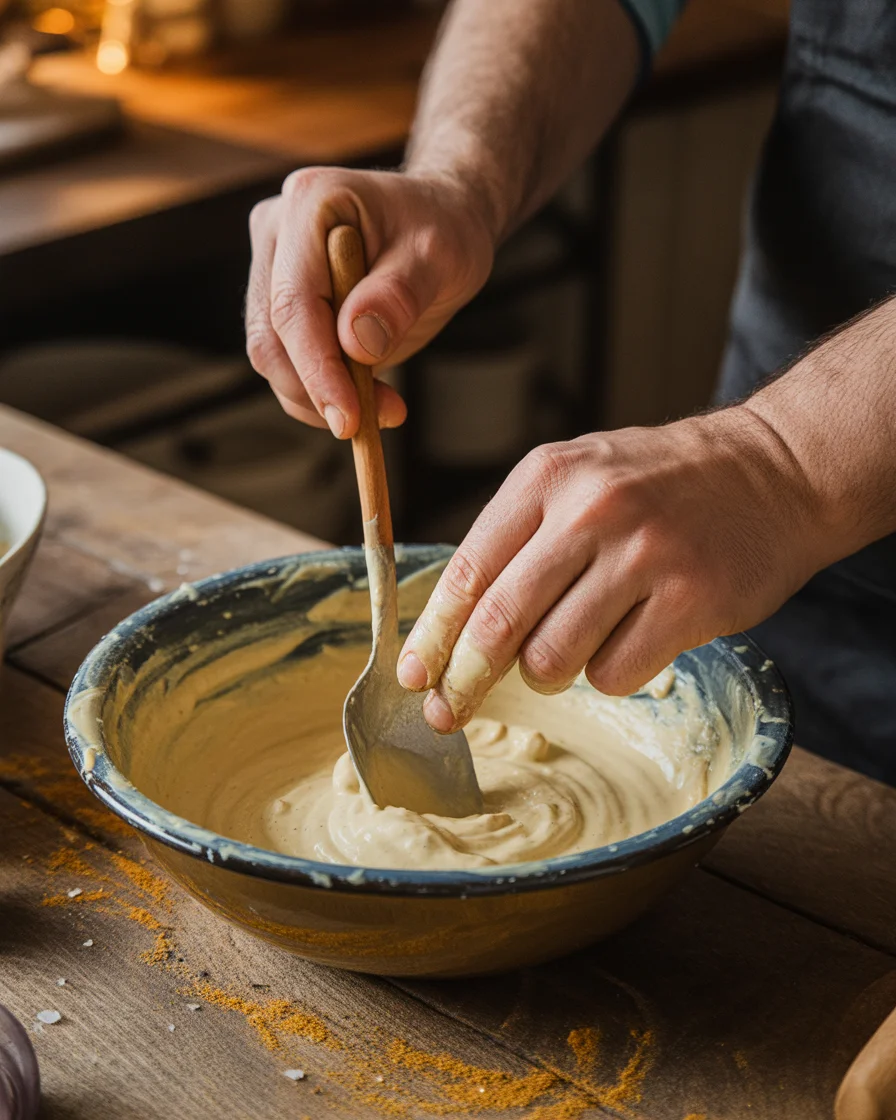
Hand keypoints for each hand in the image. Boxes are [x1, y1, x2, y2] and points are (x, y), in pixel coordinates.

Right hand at [245, 168, 494, 436]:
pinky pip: (288, 362)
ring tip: (385, 407)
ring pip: (272, 357)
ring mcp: (272, 267)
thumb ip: (399, 295)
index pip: (294, 301)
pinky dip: (323, 392)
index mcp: (310, 203)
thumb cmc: (444, 230)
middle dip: (317, 390)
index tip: (348, 417)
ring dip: (320, 398)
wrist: (442, 221)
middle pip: (270, 335)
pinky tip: (369, 397)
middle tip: (375, 421)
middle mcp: (277, 232)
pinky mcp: (280, 302)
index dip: (317, 367)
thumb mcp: (440, 257)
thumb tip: (356, 342)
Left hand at [397, 407, 824, 731]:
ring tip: (573, 645)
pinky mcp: (692, 600)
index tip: (412, 676)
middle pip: (499, 622)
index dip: (433, 634)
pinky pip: (614, 675)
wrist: (774, 471)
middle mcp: (592, 510)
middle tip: (450, 709)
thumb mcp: (578, 479)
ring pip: (553, 658)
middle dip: (465, 679)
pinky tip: (631, 641)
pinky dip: (609, 675)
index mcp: (549, 477)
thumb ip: (518, 541)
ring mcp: (645, 555)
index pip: (469, 570)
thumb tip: (453, 629)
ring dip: (548, 671)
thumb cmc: (660, 485)